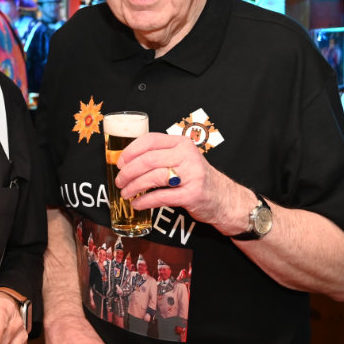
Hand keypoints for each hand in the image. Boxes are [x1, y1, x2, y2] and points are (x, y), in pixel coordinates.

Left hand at [116, 133, 249, 235]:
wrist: (224, 198)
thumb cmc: (196, 178)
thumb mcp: (182, 159)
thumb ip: (161, 156)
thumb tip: (127, 161)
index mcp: (182, 143)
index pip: (151, 140)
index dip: (131, 151)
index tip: (120, 162)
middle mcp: (187, 156)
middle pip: (149, 159)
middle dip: (128, 171)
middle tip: (119, 181)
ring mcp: (191, 175)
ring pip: (153, 177)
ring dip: (134, 187)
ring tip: (125, 194)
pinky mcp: (192, 194)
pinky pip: (161, 196)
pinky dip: (145, 201)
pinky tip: (137, 204)